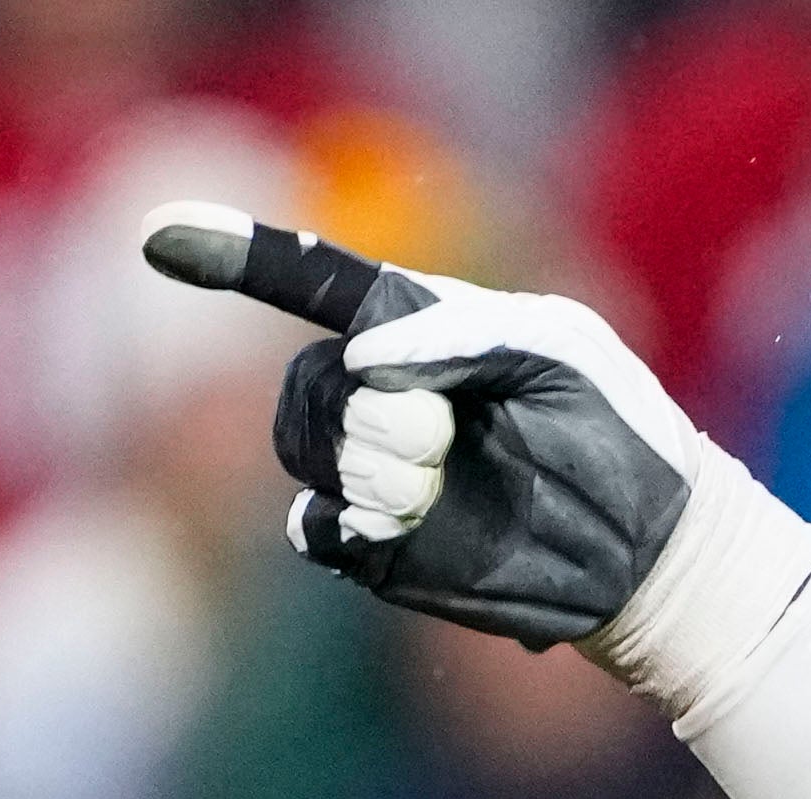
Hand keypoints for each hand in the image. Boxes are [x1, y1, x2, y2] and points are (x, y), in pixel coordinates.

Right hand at [139, 205, 810, 706]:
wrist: (654, 549)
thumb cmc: (619, 433)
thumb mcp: (560, 349)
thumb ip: (460, 330)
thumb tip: (366, 357)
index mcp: (418, 329)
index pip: (309, 282)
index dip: (232, 255)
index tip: (156, 237)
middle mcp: (382, 398)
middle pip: (304, 382)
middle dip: (360, 405)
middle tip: (439, 431)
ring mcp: (375, 474)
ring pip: (302, 448)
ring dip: (363, 459)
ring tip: (436, 478)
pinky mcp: (381, 548)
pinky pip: (312, 527)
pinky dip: (340, 520)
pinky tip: (391, 519)